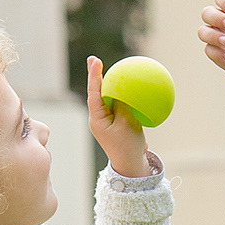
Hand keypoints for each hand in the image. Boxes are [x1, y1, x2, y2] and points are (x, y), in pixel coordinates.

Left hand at [87, 55, 150, 177]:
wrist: (131, 166)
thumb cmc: (128, 147)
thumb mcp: (128, 124)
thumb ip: (124, 105)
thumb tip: (123, 88)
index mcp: (97, 119)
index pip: (93, 93)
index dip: (93, 76)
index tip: (95, 61)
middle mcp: (99, 118)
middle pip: (97, 92)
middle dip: (96, 76)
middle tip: (94, 59)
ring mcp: (107, 120)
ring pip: (107, 98)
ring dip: (108, 84)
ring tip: (109, 68)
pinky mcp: (116, 122)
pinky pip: (118, 105)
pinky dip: (122, 96)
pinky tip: (130, 88)